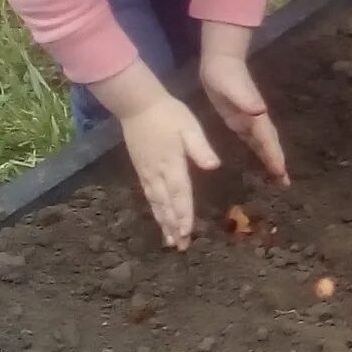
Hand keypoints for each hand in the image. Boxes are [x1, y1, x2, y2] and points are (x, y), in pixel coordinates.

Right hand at [119, 94, 219, 249]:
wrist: (137, 104)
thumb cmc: (168, 114)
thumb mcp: (189, 126)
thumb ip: (200, 147)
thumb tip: (214, 165)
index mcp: (172, 164)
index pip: (180, 194)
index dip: (183, 214)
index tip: (186, 233)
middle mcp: (158, 173)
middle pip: (166, 204)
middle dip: (173, 226)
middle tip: (179, 246)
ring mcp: (147, 172)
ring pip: (156, 203)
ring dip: (163, 222)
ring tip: (169, 241)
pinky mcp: (141, 169)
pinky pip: (148, 195)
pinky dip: (154, 209)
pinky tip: (158, 217)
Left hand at [199, 24, 288, 184]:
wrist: (221, 62)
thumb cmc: (226, 74)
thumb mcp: (233, 86)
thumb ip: (246, 98)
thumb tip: (260, 110)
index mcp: (255, 116)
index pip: (267, 139)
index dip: (274, 156)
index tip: (282, 173)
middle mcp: (256, 121)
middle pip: (270, 145)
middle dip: (277, 163)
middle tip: (284, 183)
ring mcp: (249, 121)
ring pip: (263, 145)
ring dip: (270, 160)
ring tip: (277, 178)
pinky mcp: (240, 121)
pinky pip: (252, 142)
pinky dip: (259, 153)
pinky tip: (260, 162)